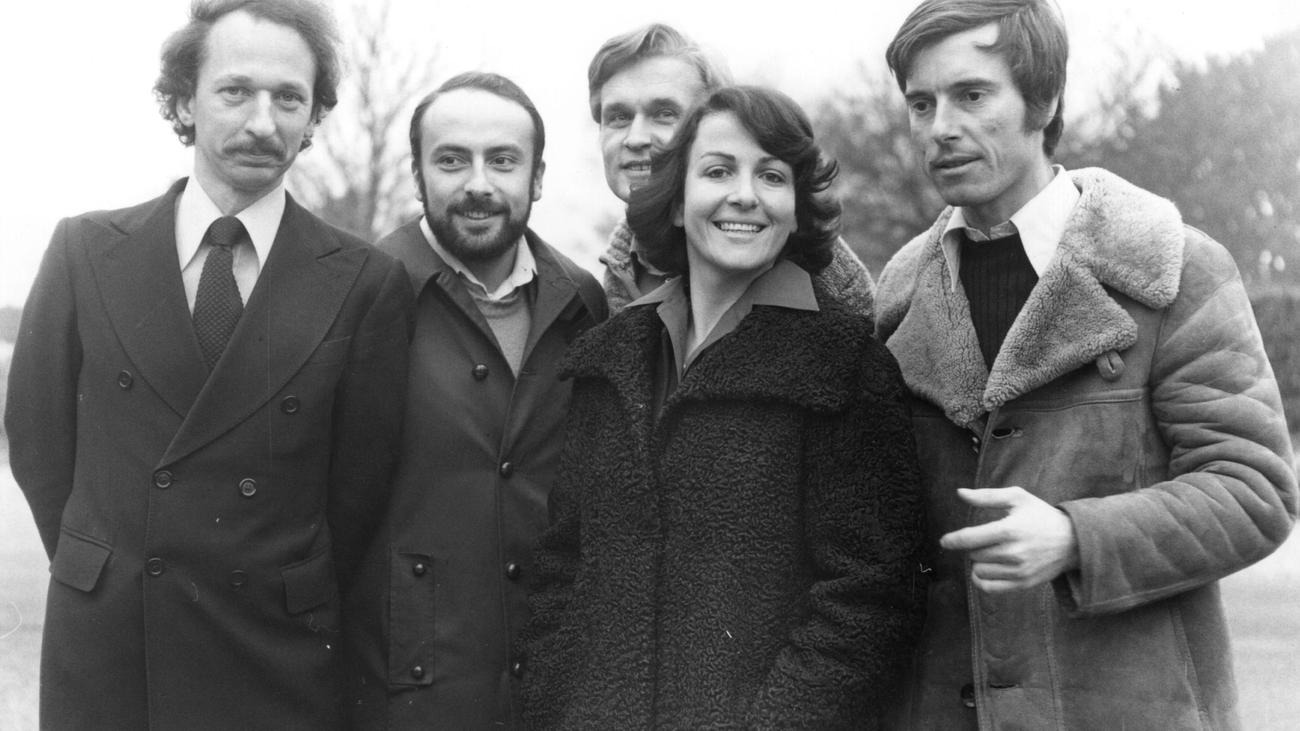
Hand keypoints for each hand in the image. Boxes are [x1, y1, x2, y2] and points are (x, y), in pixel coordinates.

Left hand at [940, 487, 1079, 593]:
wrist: (1072, 541)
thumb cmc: (1040, 516)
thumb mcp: (1017, 498)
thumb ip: (986, 496)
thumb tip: (959, 493)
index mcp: (1009, 529)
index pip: (970, 539)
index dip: (952, 540)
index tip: (944, 541)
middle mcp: (1013, 553)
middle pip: (973, 554)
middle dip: (974, 547)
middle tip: (986, 540)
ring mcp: (1018, 571)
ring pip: (979, 571)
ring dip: (978, 562)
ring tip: (990, 552)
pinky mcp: (1023, 584)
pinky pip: (989, 588)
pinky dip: (981, 580)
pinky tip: (985, 570)